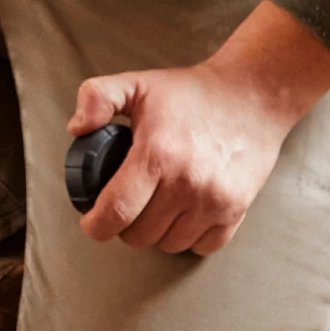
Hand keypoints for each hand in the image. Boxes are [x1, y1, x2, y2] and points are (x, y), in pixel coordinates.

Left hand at [70, 3, 329, 258]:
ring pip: (169, 244)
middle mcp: (187, 183)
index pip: (115, 213)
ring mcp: (214, 201)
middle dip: (125, 226)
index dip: (96, 225)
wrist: (253, 94)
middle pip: (139, 235)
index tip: (93, 221)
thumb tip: (76, 129)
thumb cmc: (193, 92)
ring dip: (157, 233)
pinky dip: (190, 238)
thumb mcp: (137, 83)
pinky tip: (184, 215)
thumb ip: (97, 98)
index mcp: (156, 155)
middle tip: (127, 206)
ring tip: (156, 208)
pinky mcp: (236, 210)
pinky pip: (203, 247)